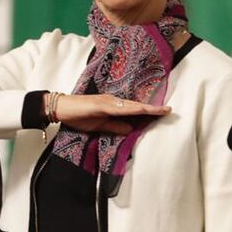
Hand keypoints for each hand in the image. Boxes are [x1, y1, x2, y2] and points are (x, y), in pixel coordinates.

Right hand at [51, 93, 170, 135]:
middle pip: (137, 106)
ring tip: (161, 110)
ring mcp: (108, 102)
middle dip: (153, 109)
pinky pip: (119, 108)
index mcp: (114, 106)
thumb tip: (131, 130)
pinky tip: (140, 110)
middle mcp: (114, 101)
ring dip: (146, 108)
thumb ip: (115, 127)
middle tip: (169, 110)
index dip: (150, 111)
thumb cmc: (79, 115)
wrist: (62, 108)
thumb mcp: (100, 125)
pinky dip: (130, 109)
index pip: (135, 110)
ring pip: (131, 106)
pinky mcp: (101, 104)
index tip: (164, 112)